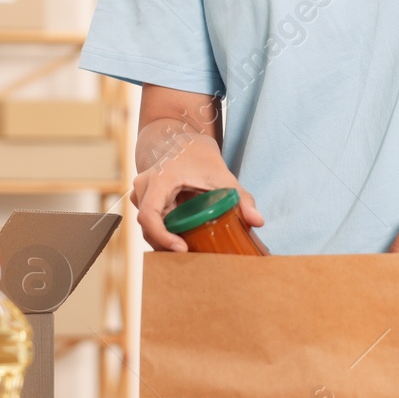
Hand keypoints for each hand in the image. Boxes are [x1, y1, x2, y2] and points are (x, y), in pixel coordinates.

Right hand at [131, 131, 263, 251]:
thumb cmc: (203, 160)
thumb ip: (242, 199)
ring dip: (165, 241)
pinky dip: (163, 234)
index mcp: (160, 179)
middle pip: (148, 227)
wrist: (185, 143)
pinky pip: (150, 224)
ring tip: (189, 248)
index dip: (162, 237)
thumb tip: (258, 222)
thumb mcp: (225, 177)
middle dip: (167, 244)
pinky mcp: (143, 201)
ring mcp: (140, 195)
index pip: (149, 216)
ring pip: (147, 228)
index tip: (182, 248)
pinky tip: (181, 240)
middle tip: (192, 254)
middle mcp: (143, 187)